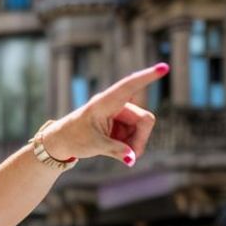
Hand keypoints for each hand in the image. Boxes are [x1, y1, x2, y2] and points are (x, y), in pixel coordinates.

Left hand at [38, 64, 168, 165]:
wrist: (61, 141)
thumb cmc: (73, 138)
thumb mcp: (93, 146)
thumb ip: (115, 150)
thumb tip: (132, 158)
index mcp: (105, 102)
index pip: (129, 86)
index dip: (147, 77)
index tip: (163, 67)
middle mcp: (116, 104)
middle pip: (144, 119)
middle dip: (140, 139)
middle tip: (132, 157)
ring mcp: (120, 113)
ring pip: (142, 129)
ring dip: (134, 144)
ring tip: (116, 153)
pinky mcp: (122, 123)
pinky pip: (136, 135)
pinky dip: (130, 145)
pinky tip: (116, 149)